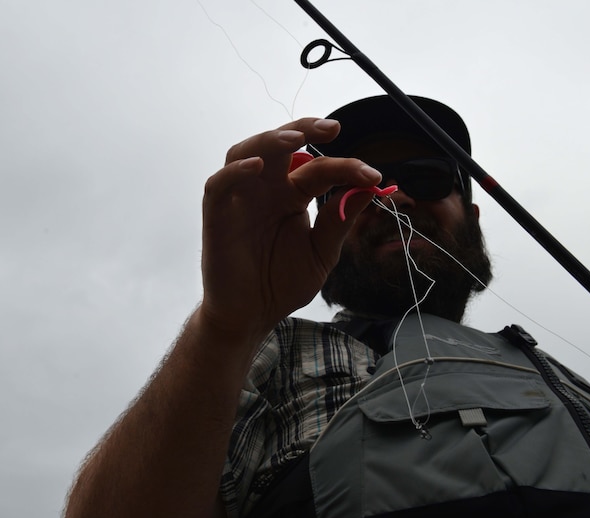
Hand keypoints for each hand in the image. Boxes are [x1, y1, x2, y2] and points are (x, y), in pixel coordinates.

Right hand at [199, 117, 381, 338]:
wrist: (252, 316)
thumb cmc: (281, 283)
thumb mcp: (321, 253)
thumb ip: (339, 221)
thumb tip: (368, 189)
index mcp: (292, 196)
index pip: (319, 168)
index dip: (346, 167)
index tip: (373, 177)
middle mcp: (266, 190)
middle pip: (279, 146)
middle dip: (304, 130)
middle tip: (331, 128)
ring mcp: (240, 200)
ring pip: (246, 152)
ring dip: (270, 141)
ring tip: (296, 140)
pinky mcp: (217, 215)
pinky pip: (219, 184)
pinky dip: (235, 172)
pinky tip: (256, 167)